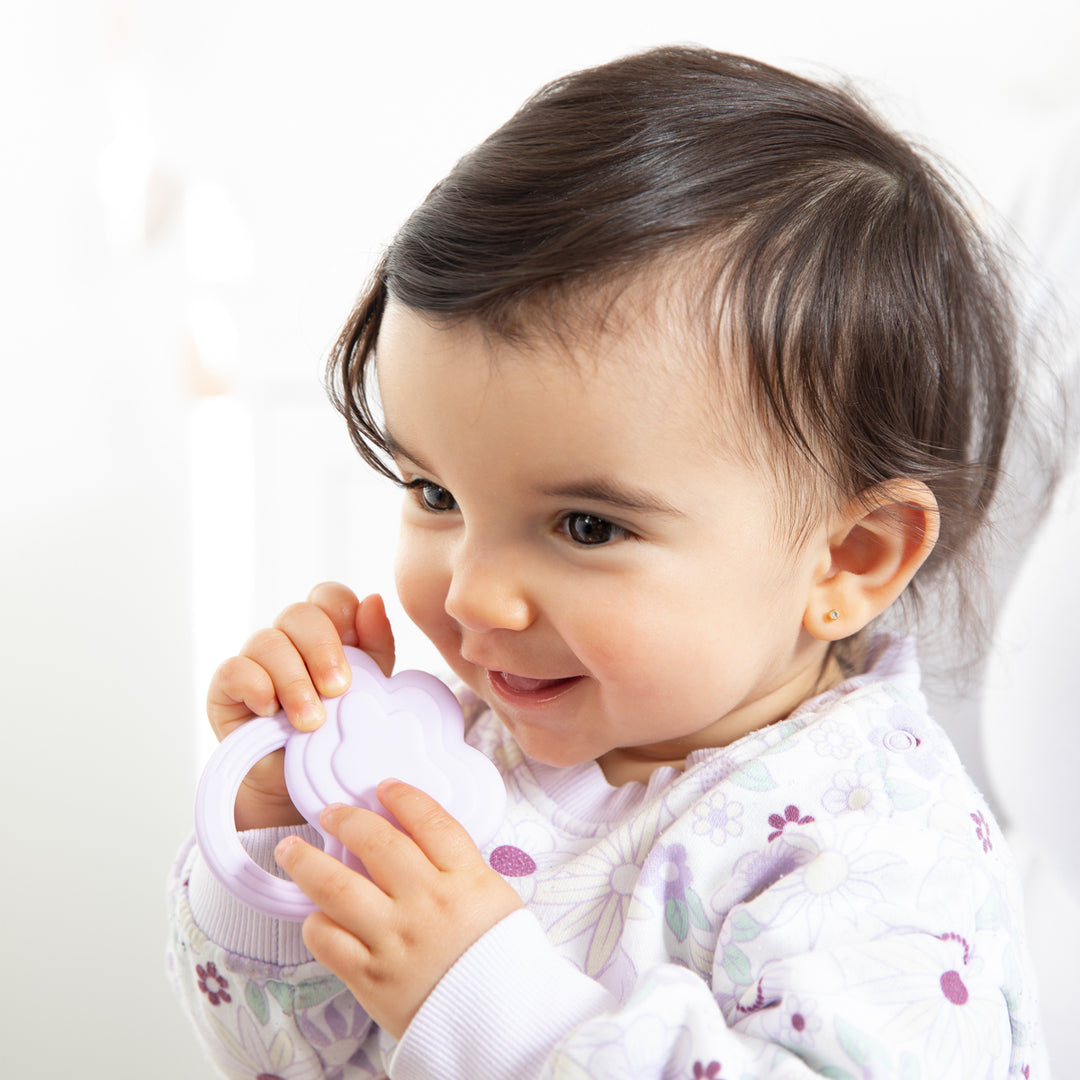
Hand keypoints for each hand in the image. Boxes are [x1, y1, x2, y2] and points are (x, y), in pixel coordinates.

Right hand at [207, 583, 395, 829]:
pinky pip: (233, 669)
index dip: (343, 612)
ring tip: (312, 721)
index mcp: (325, 633)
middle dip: (323, 649)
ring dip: (294, 681)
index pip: (329, 597)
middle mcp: (288, 640)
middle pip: (299, 613)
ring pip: (267, 641)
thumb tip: (374, 600)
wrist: (300, 787)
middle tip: (339, 689)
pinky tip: (272, 713)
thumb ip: (375, 645)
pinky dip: (256, 687)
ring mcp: (254, 661)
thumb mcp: (369, 690)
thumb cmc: (337, 733)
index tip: (359, 653)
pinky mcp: (226, 688)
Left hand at [274, 780, 523, 1039]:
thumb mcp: (494, 896)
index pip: (429, 820)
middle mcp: (428, 903)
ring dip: (307, 863)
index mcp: (466, 879)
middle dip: (347, 819)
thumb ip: (457, 865)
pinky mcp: (374, 978)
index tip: (384, 787)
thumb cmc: (500, 958)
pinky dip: (316, 925)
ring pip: (338, 888)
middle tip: (330, 812)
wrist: (501, 1023)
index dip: (403, 796)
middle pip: (378, 844)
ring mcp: (397, 940)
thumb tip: (413, 835)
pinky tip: (315, 915)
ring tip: (291, 850)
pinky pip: (330, 941)